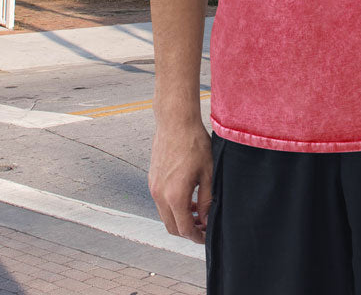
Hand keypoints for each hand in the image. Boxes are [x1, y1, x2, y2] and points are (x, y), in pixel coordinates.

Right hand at [148, 118, 213, 243]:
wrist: (175, 122)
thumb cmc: (194, 143)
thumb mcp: (208, 172)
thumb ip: (206, 199)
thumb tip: (206, 218)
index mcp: (175, 196)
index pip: (184, 229)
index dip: (197, 237)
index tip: (206, 236)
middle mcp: (160, 195)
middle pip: (172, 227)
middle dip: (188, 231)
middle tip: (203, 227)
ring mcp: (153, 187)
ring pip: (165, 215)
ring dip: (180, 218)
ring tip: (197, 211)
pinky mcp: (152, 179)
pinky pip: (161, 202)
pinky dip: (172, 206)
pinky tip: (187, 196)